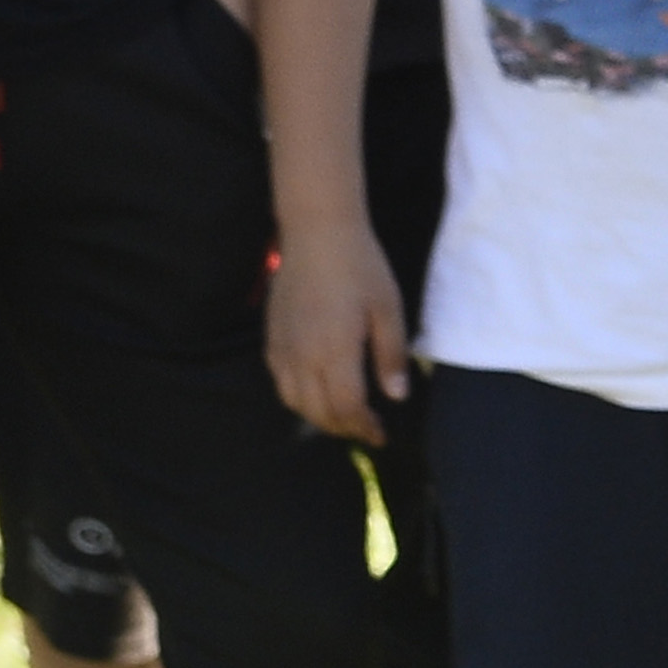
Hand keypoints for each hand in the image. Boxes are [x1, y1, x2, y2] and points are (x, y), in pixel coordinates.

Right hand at [268, 221, 411, 446]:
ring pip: (295, 403)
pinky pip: (281, 382)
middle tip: (366, 429)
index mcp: (335, 351)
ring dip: (319, 417)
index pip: (347, 408)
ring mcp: (283, 349)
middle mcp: (303, 357)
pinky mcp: (271, 339)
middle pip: (320, 413)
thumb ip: (391, 356)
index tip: (381, 435)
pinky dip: (298, 398)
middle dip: (344, 428)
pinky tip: (317, 391)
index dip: (364, 428)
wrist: (318, 233)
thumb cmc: (360, 267)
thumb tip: (396, 396)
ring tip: (344, 416)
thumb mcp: (388, 309)